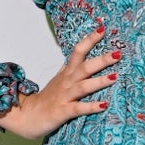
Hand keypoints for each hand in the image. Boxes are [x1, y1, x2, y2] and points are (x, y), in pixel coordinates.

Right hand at [0, 26, 118, 138]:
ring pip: (84, 86)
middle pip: (85, 67)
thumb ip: (69, 68)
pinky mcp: (63, 112)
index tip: (103, 29)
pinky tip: (104, 105)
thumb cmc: (47, 99)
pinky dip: (91, 106)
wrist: (27, 115)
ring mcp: (65, 96)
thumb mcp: (58, 79)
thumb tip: (79, 54)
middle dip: (102, 60)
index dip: (90, 40)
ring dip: (99, 81)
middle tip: (118, 53)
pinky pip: (79, 108)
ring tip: (115, 76)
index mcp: (67, 73)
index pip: (78, 52)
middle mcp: (67, 82)